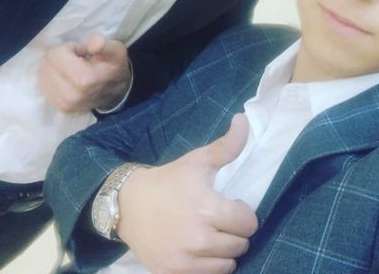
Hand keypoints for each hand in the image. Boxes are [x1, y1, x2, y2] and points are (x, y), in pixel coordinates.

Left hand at [39, 33, 130, 112]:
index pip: (57, 54)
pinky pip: (43, 86)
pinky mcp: (60, 108)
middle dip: (60, 56)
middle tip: (77, 59)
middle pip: (48, 64)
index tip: (83, 51)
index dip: (70, 47)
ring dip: (55, 67)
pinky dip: (51, 78)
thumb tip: (93, 43)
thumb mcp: (116, 50)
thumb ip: (104, 45)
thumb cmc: (114, 67)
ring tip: (72, 68)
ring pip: (43, 74)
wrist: (117, 92)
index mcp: (85, 79)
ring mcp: (65, 104)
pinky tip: (65, 77)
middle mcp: (72, 95)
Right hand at [117, 113, 256, 273]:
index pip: (249, 223)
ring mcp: (185, 260)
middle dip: (235, 232)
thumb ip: (227, 145)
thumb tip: (243, 119)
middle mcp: (199, 238)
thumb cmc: (169, 180)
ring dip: (224, 252)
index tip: (230, 206)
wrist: (129, 204)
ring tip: (211, 236)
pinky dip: (209, 267)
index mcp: (208, 208)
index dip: (243, 213)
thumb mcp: (198, 160)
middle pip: (240, 245)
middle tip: (219, 221)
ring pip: (227, 265)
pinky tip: (200, 252)